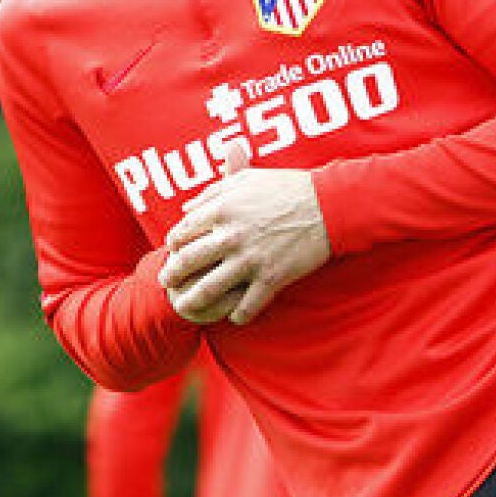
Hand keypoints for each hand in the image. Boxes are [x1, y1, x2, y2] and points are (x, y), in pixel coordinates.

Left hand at [158, 145, 329, 326]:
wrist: (330, 205)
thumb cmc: (289, 188)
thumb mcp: (248, 179)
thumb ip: (214, 191)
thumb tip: (187, 207)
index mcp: (223, 209)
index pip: (182, 231)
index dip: (173, 243)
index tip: (172, 249)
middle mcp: (231, 236)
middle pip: (187, 262)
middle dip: (171, 274)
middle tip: (165, 281)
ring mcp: (250, 260)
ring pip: (209, 290)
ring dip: (192, 302)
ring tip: (185, 307)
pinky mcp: (271, 279)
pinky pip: (246, 306)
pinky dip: (236, 315)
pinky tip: (233, 317)